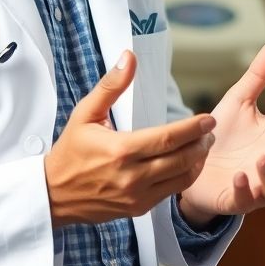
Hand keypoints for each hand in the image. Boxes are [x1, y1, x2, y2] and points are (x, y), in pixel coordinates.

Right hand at [45, 51, 215, 226]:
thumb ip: (111, 85)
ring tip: (204, 145)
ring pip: (181, 179)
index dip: (193, 128)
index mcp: (120, 150)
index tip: (208, 119)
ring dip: (198, 161)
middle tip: (210, 131)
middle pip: (181, 158)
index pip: (168, 138)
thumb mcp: (85, 113)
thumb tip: (129, 57)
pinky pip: (171, 193)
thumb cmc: (70, 150)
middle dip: (201, 143)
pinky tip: (189, 164)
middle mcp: (132, 176)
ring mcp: (136, 196)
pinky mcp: (138, 209)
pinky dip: (185, 178)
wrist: (54, 194)